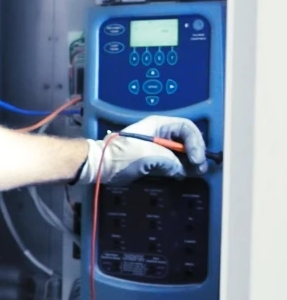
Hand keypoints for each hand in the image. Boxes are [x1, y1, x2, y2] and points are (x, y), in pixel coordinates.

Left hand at [76, 116, 207, 185]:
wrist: (101, 166)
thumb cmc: (119, 155)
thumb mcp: (147, 154)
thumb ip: (169, 160)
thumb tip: (180, 169)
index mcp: (158, 125)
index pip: (186, 128)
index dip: (195, 142)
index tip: (196, 158)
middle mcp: (161, 134)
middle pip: (187, 140)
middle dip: (196, 152)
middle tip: (200, 166)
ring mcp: (158, 147)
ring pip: (182, 152)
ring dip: (191, 162)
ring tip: (197, 171)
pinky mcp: (154, 160)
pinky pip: (174, 162)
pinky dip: (182, 168)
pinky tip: (185, 174)